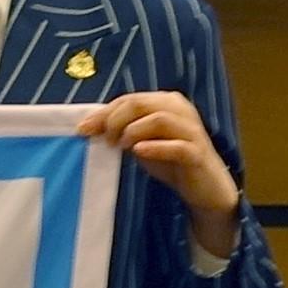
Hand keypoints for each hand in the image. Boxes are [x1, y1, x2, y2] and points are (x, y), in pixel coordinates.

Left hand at [76, 87, 240, 257]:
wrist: (204, 187)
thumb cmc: (171, 161)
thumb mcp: (142, 143)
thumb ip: (122, 131)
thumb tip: (91, 127)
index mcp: (166, 102)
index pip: (130, 99)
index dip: (104, 112)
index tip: (83, 128)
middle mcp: (181, 110)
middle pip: (141, 104)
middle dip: (115, 119)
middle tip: (103, 139)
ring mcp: (191, 130)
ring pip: (159, 119)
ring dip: (133, 130)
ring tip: (120, 145)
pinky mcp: (197, 153)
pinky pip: (177, 146)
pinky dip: (155, 147)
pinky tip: (139, 151)